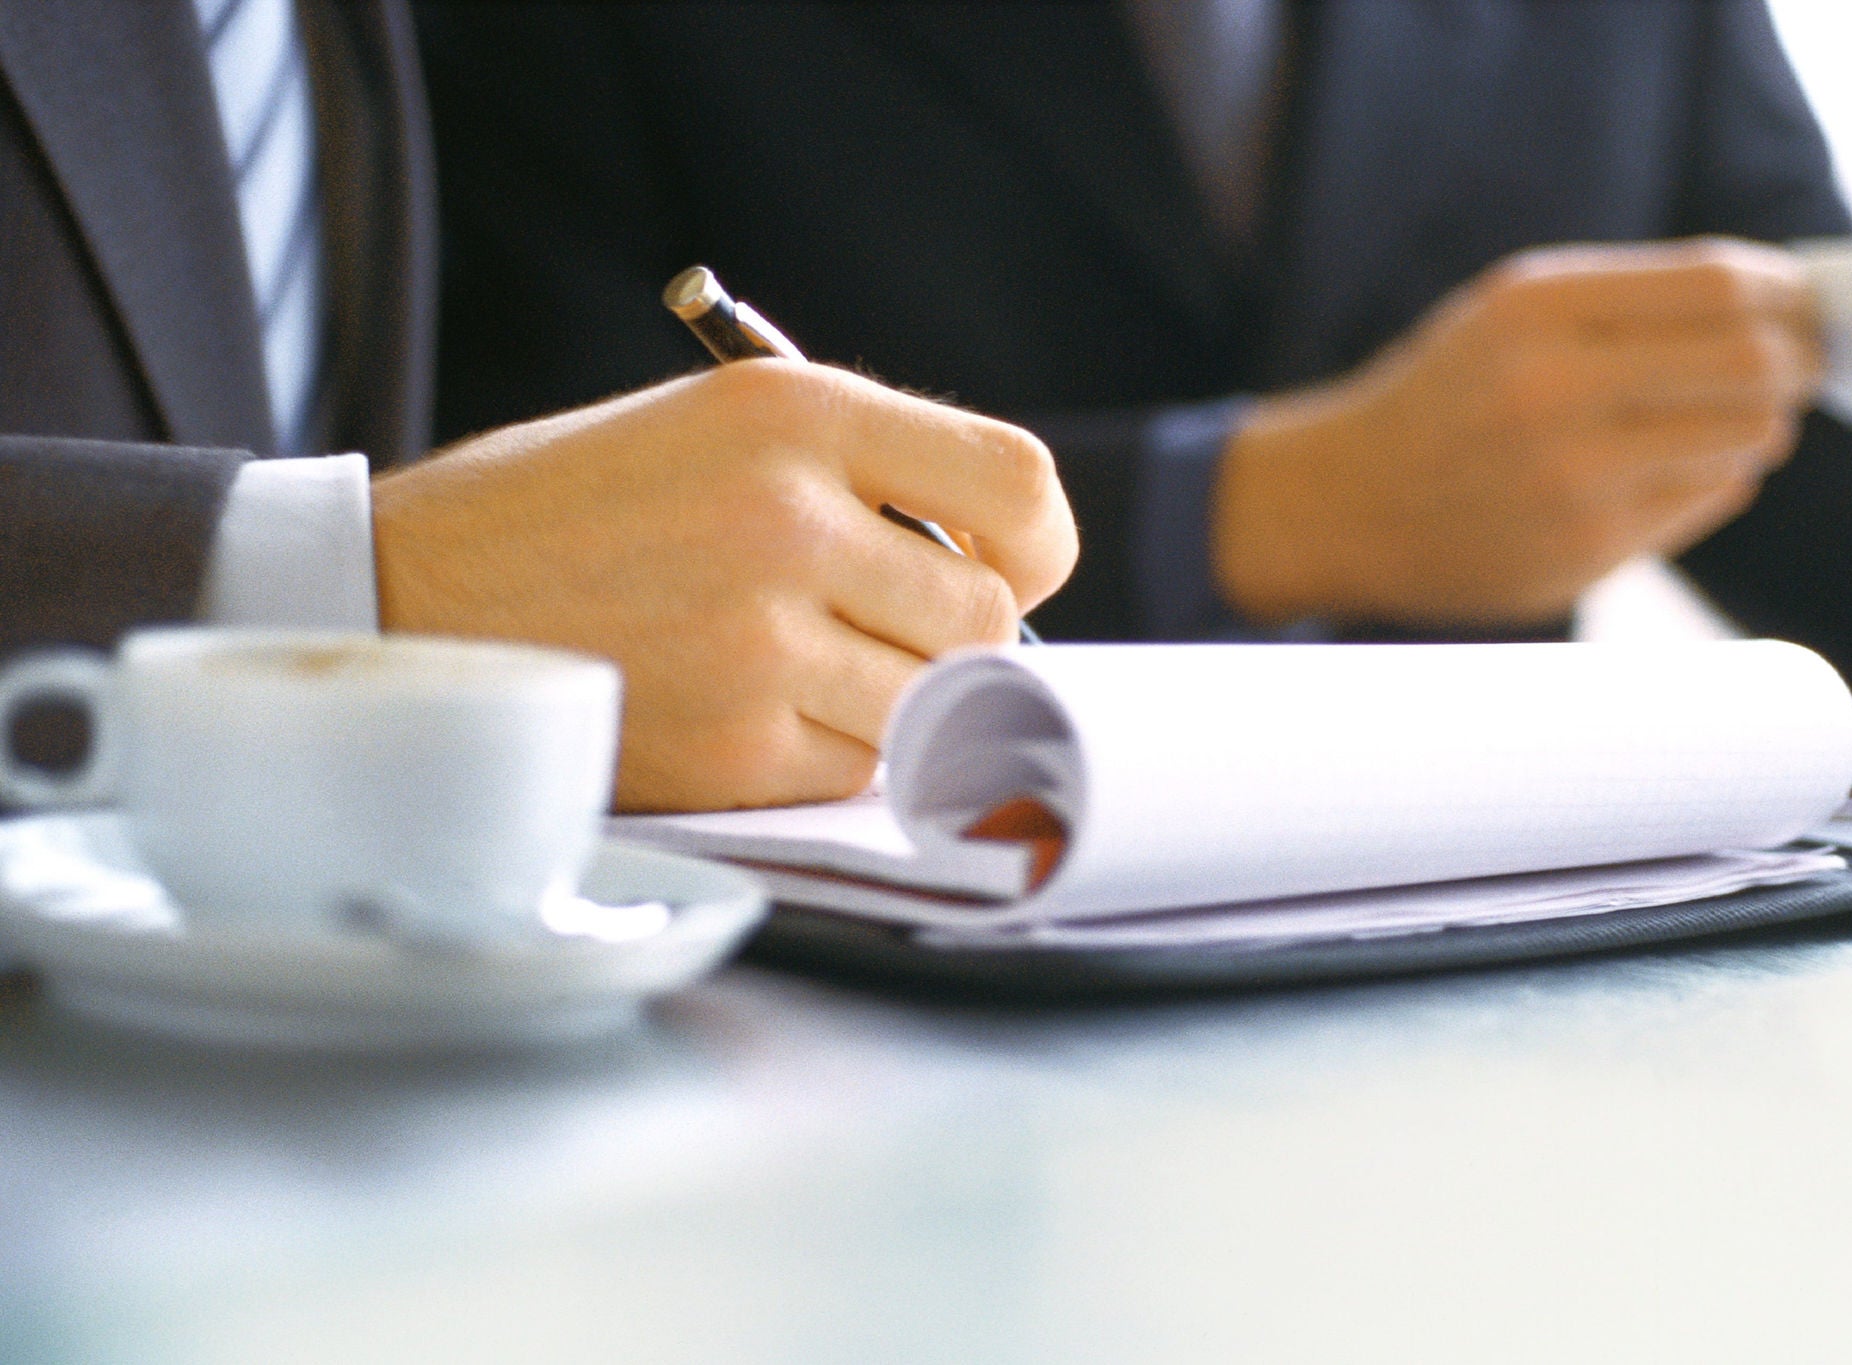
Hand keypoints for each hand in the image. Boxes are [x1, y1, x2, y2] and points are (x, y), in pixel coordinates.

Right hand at [370, 361, 1075, 810]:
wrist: (402, 593)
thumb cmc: (569, 509)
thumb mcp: (711, 424)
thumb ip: (860, 475)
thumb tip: (999, 568)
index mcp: (794, 411)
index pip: (1022, 484)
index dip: (1037, 545)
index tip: (1004, 569)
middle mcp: (791, 517)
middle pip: (989, 617)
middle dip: (951, 638)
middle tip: (877, 633)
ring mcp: (762, 639)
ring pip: (933, 703)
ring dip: (890, 703)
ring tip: (794, 669)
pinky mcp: (733, 746)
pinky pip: (857, 769)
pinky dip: (825, 757)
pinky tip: (744, 712)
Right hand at [1212, 237, 1821, 625]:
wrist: (1345, 504)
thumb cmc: (1448, 397)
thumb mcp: (1511, 314)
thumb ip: (1631, 301)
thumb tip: (1789, 306)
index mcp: (1533, 306)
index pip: (1719, 284)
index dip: (1786, 294)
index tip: (1803, 304)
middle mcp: (1553, 387)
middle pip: (1752, 362)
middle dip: (1797, 362)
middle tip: (1800, 366)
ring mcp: (1571, 476)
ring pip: (1744, 438)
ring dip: (1757, 426)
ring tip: (1723, 422)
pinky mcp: (1584, 549)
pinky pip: (1705, 499)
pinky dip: (1711, 479)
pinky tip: (1662, 472)